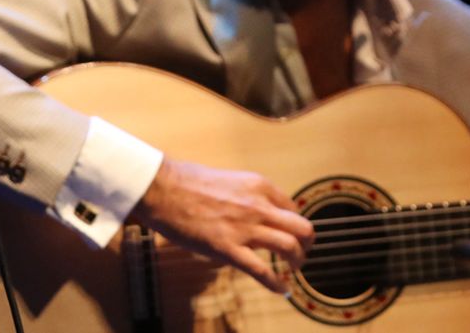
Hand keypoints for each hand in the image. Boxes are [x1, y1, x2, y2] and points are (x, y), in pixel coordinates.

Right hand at [131, 157, 314, 293]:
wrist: (162, 189)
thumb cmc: (185, 181)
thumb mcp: (227, 178)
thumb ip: (244, 195)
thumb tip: (250, 208)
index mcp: (258, 186)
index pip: (293, 207)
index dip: (293, 223)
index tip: (288, 232)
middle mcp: (258, 206)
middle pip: (302, 228)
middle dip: (306, 244)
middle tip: (300, 253)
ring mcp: (245, 228)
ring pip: (290, 248)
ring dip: (297, 262)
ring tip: (292, 270)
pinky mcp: (229, 249)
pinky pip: (263, 272)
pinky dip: (277, 284)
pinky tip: (282, 290)